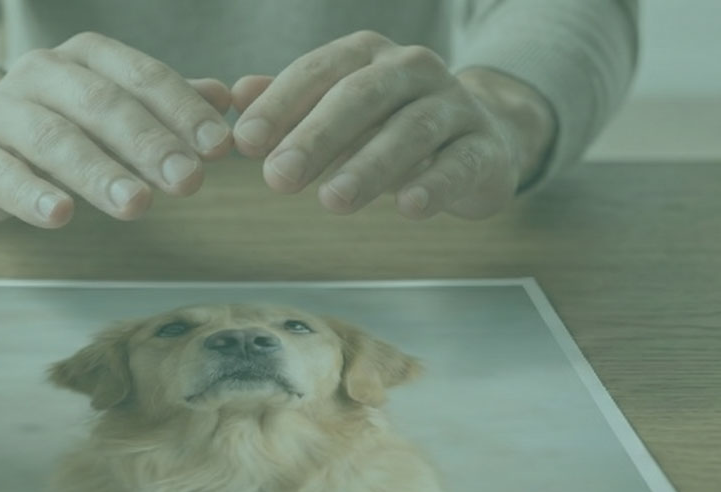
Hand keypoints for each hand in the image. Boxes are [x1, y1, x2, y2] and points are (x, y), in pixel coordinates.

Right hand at [0, 33, 235, 227]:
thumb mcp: (119, 106)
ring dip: (99, 173)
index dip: (183, 110)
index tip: (220, 147)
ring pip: (54, 139)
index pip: (142, 77)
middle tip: (189, 182)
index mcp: (87, 55)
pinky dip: (31, 195)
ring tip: (138, 206)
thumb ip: (173, 103)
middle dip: (149, 144)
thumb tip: (236, 98)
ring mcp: (0, 111)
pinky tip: (61, 216)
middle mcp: (41, 72)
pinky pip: (1, 174)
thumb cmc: (64, 122)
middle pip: (102, 105)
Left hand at [229, 31, 554, 219]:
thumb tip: (234, 95)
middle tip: (277, 178)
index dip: (280, 105)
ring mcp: (455, 106)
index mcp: (369, 55)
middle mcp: (414, 69)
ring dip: (369, 166)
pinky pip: (459, 163)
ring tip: (331, 201)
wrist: (482, 139)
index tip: (244, 143)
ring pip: (411, 130)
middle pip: (362, 95)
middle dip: (316, 136)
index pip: (319, 71)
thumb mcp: (338, 111)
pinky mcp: (485, 149)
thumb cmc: (390, 126)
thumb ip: (289, 102)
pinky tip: (408, 207)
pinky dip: (434, 184)